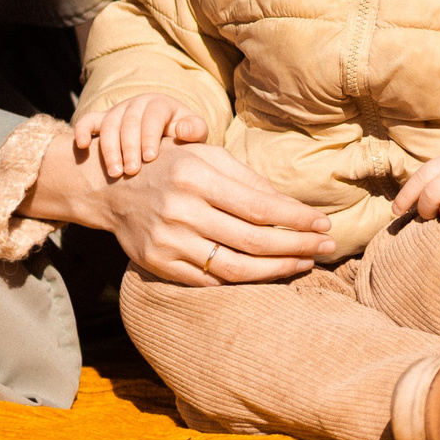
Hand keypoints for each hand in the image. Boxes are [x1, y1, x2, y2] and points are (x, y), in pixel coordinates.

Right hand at [24, 129, 331, 287]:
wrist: (112, 188)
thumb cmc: (173, 166)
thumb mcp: (208, 157)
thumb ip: (249, 181)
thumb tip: (295, 208)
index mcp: (195, 177)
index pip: (259, 206)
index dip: (296, 219)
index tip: (324, 224)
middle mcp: (179, 210)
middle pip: (252, 240)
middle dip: (297, 246)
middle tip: (327, 247)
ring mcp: (167, 241)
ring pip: (234, 268)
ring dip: (277, 270)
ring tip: (306, 263)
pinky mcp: (157, 265)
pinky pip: (210, 282)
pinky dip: (243, 282)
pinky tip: (268, 274)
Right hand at [73, 94, 208, 180]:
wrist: (166, 140)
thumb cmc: (182, 139)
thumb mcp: (195, 133)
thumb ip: (195, 130)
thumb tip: (183, 130)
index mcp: (161, 104)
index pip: (152, 116)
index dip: (150, 136)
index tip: (151, 158)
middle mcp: (137, 104)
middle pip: (128, 122)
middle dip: (129, 148)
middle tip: (131, 171)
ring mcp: (118, 111)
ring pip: (108, 125)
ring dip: (110, 149)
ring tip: (115, 173)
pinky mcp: (102, 120)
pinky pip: (87, 121)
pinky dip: (81, 131)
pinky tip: (81, 146)